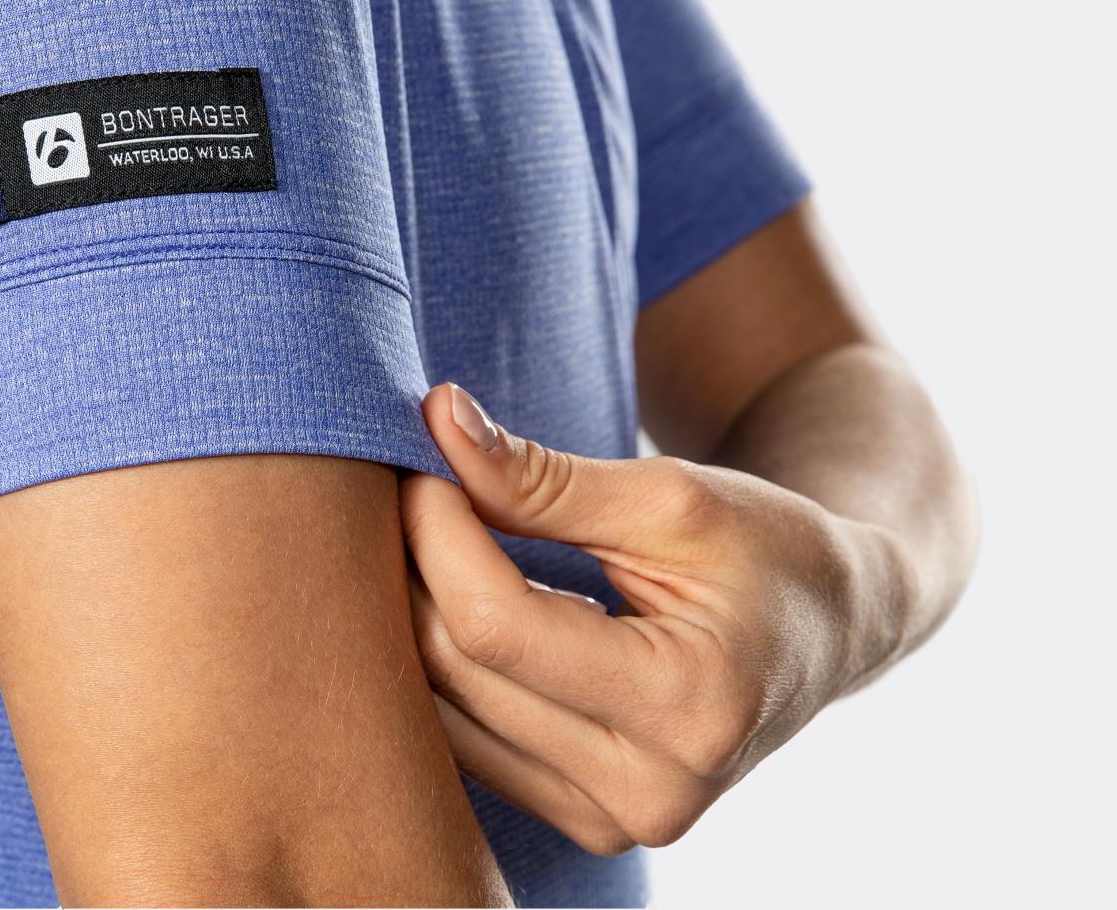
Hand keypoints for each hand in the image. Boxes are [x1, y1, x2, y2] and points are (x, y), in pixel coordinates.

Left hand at [403, 383, 896, 853]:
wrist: (830, 629)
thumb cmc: (764, 548)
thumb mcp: (670, 497)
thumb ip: (544, 476)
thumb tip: (439, 419)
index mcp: (690, 706)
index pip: (498, 623)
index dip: (438, 531)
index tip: (424, 461)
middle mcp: (649, 793)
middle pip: (459, 670)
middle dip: (414, 565)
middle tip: (413, 485)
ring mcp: (612, 824)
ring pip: (439, 712)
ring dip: (413, 615)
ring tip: (427, 538)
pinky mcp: (583, 823)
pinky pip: (460, 742)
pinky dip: (440, 664)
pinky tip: (447, 602)